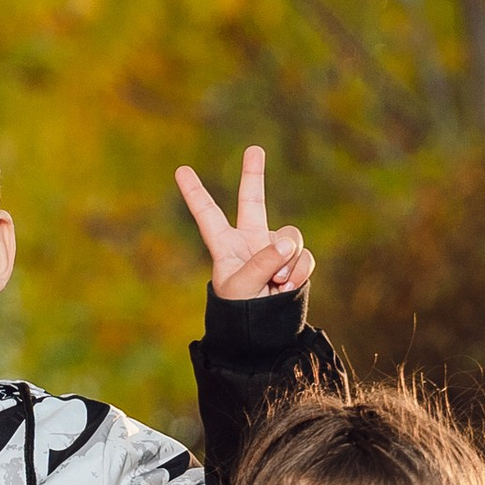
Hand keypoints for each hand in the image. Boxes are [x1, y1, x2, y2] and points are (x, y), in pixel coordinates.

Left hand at [175, 145, 313, 299]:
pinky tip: (287, 288)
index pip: (207, 215)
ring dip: (288, 260)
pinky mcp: (294, 260)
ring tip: (275, 284)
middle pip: (252, 201)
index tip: (180, 170)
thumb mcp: (242, 288)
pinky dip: (299, 272)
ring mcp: (273, 249)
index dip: (195, 193)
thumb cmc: (240, 314)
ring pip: (290, 237)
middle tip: (255, 148)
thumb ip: (262, 262)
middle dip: (254, 175)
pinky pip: (303, 256)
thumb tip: (287, 243)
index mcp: (224, 246)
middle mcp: (249, 241)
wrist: (262, 335)